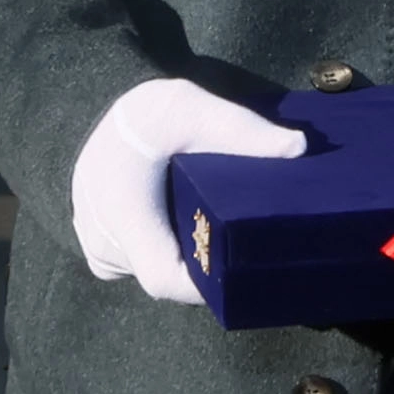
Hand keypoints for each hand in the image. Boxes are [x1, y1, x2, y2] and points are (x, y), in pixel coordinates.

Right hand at [71, 79, 305, 304]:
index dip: (205, 287)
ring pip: (151, 269)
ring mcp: (95, 244)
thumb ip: (242, 130)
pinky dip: (166, 248)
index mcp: (122, 215)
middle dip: (205, 267)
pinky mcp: (98, 240)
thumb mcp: (192, 108)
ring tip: (221, 230)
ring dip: (185, 256)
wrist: (96, 107)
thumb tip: (298, 148)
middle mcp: (103, 239)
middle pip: (163, 276)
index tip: (243, 268)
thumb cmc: (143, 112)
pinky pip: (137, 260)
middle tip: (245, 243)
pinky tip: (191, 227)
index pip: (165, 280)